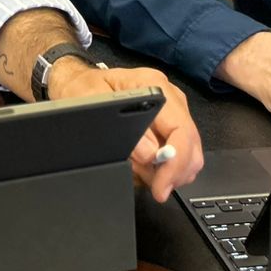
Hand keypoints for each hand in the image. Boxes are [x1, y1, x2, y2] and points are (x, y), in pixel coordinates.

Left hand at [46, 61, 204, 203]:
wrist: (79, 82)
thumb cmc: (84, 87)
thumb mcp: (92, 102)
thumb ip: (120, 127)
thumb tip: (149, 154)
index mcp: (154, 86)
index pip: (181, 130)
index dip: (175, 163)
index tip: (161, 187)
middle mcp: (170, 98)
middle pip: (191, 146)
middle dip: (174, 173)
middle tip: (153, 188)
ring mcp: (172, 113)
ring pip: (188, 156)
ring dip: (167, 173)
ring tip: (138, 170)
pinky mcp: (168, 127)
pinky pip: (177, 158)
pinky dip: (162, 171)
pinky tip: (141, 166)